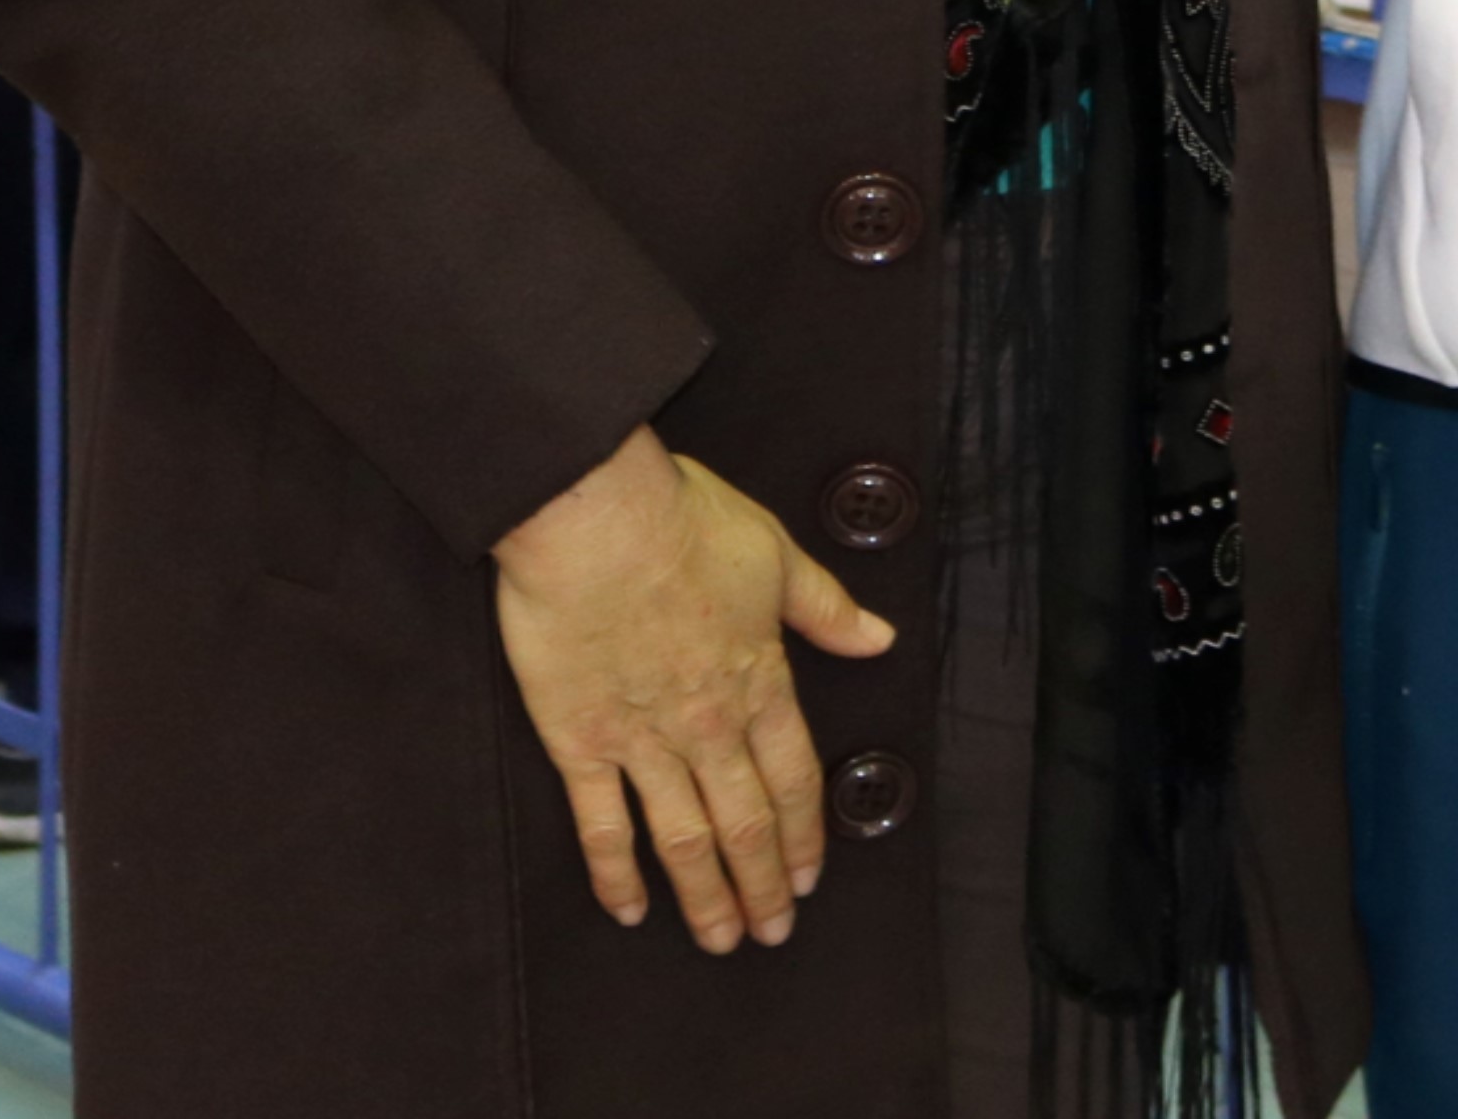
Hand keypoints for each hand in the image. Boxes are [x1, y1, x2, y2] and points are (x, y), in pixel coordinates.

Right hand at [490, 426, 899, 953]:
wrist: (595, 518)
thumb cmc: (681, 522)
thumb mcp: (776, 554)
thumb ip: (826, 608)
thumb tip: (877, 637)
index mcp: (759, 681)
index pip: (795, 778)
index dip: (805, 836)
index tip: (808, 877)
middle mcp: (708, 724)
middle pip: (746, 824)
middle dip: (762, 886)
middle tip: (771, 931)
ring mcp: (644, 740)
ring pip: (685, 839)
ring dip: (706, 897)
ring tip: (719, 939)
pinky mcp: (580, 742)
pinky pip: (603, 824)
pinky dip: (617, 874)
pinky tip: (630, 908)